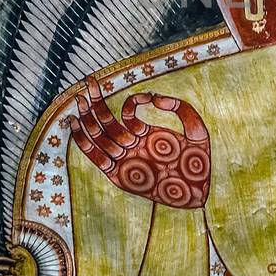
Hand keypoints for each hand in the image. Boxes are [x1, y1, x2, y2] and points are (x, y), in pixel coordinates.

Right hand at [73, 90, 210, 208]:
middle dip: (96, 104)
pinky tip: (76, 126)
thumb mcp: (196, 129)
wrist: (199, 192)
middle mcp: (133, 146)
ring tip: (78, 99)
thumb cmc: (199, 163)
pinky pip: (98, 158)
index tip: (147, 97)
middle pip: (107, 122)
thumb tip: (154, 97)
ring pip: (99, 137)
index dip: (132, 101)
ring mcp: (126, 161)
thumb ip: (180, 109)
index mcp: (147, 135)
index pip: (128, 112)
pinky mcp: (120, 176)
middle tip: (86, 83)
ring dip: (87, 119)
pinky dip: (86, 143)